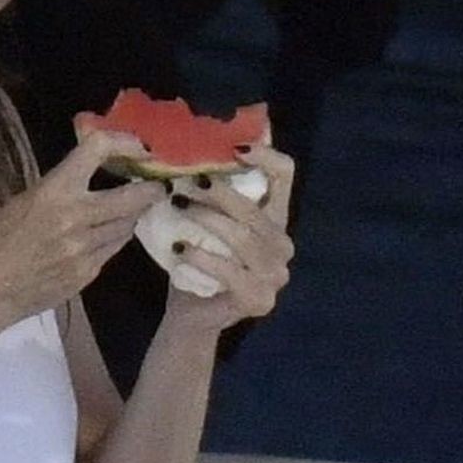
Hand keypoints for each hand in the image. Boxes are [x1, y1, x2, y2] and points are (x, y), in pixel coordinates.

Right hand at [0, 128, 166, 329]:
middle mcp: (76, 218)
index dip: (124, 141)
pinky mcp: (88, 273)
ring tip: (130, 210)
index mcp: (54, 191)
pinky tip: (106, 236)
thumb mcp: (27, 200)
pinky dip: (114, 238)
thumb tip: (92, 167)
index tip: (138, 145)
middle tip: (157, 185)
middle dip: (150, 190)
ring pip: (127, 226)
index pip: (98, 150)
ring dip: (131, 216)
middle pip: (133, 196)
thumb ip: (63, 185)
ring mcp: (86, 249)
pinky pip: (113, 249)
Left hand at [160, 142, 294, 334]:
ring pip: (242, 239)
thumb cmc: (198, 260)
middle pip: (255, 210)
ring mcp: (275, 275)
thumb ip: (210, 192)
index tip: (234, 147)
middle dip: (218, 193)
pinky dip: (201, 258)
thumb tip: (186, 152)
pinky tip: (179, 250)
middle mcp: (282, 245)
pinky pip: (230, 272)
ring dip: (206, 220)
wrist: (191, 314)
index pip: (285, 175)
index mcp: (274, 218)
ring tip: (177, 208)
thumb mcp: (205, 221)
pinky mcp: (259, 299)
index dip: (265, 156)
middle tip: (184, 183)